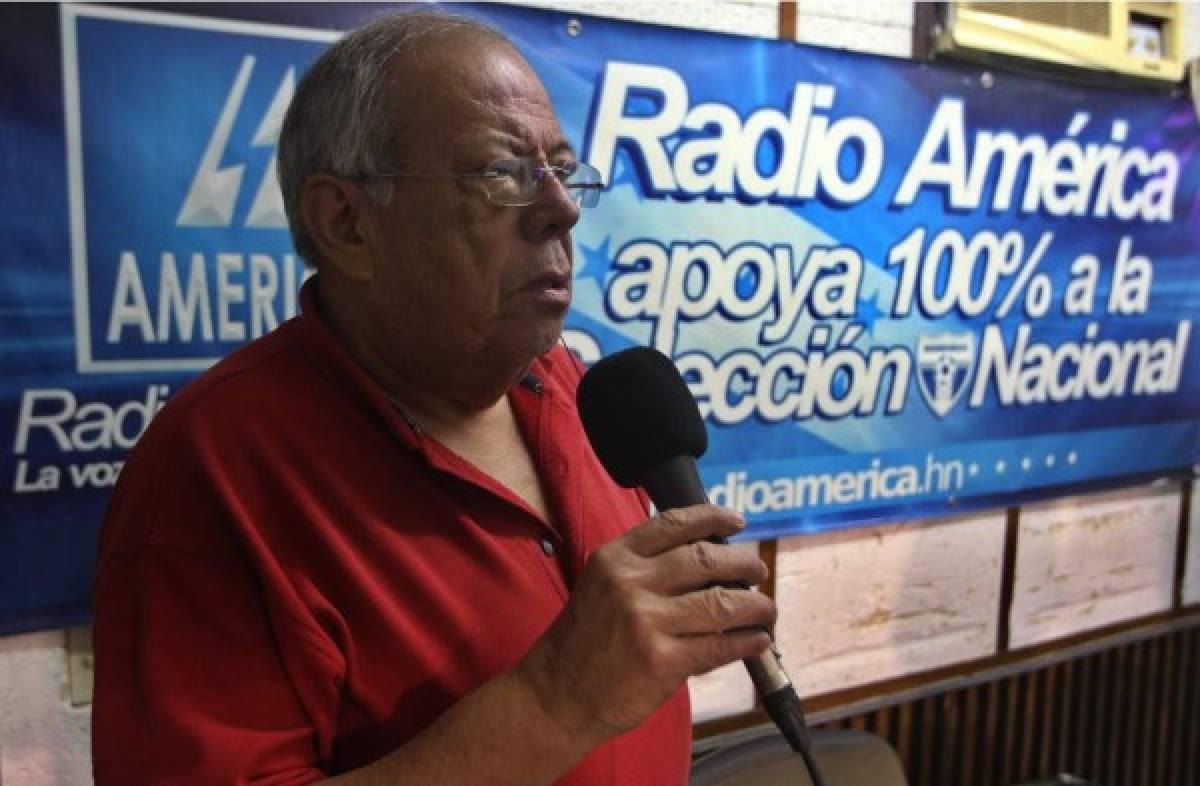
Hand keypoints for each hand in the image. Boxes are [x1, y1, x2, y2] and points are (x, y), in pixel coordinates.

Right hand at [515, 504, 773, 746]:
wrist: (558, 694)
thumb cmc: (585, 640)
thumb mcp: (602, 585)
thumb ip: (645, 568)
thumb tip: (710, 559)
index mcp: (615, 558)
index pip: (673, 524)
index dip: (712, 518)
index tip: (737, 522)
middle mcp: (630, 583)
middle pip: (705, 558)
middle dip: (743, 563)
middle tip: (758, 571)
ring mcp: (646, 622)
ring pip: (722, 603)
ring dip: (756, 605)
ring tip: (766, 609)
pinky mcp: (662, 661)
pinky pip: (720, 646)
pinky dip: (747, 642)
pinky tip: (757, 640)